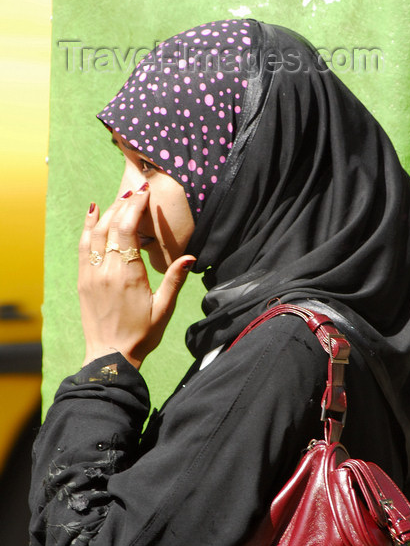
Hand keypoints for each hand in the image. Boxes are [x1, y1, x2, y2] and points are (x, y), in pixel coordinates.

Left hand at [78, 187, 195, 369]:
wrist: (110, 355)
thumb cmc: (141, 334)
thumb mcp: (163, 309)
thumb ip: (175, 280)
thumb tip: (190, 258)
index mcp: (128, 274)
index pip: (128, 229)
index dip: (135, 206)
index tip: (143, 191)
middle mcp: (106, 270)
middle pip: (111, 225)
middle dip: (123, 203)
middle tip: (135, 189)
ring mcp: (91, 274)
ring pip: (94, 233)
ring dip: (106, 212)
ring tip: (119, 198)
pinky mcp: (83, 281)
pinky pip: (82, 246)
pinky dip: (87, 227)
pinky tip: (93, 213)